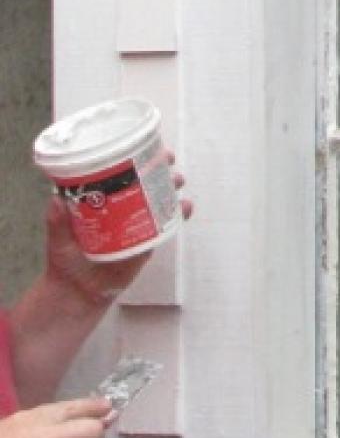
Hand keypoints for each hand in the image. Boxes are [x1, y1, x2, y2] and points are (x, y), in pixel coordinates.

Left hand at [43, 154, 192, 306]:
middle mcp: (120, 204)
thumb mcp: (58, 240)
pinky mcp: (147, 238)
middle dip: (158, 165)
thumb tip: (56, 199)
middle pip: (143, 178)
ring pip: (158, 196)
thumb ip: (57, 222)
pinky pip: (167, 222)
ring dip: (171, 184)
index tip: (143, 145)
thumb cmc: (65, 262)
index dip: (132, 154)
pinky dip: (179, 213)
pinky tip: (186, 208)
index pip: (118, 170)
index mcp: (100, 198)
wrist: (79, 293)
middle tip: (168, 159)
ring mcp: (136, 220)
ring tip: (177, 181)